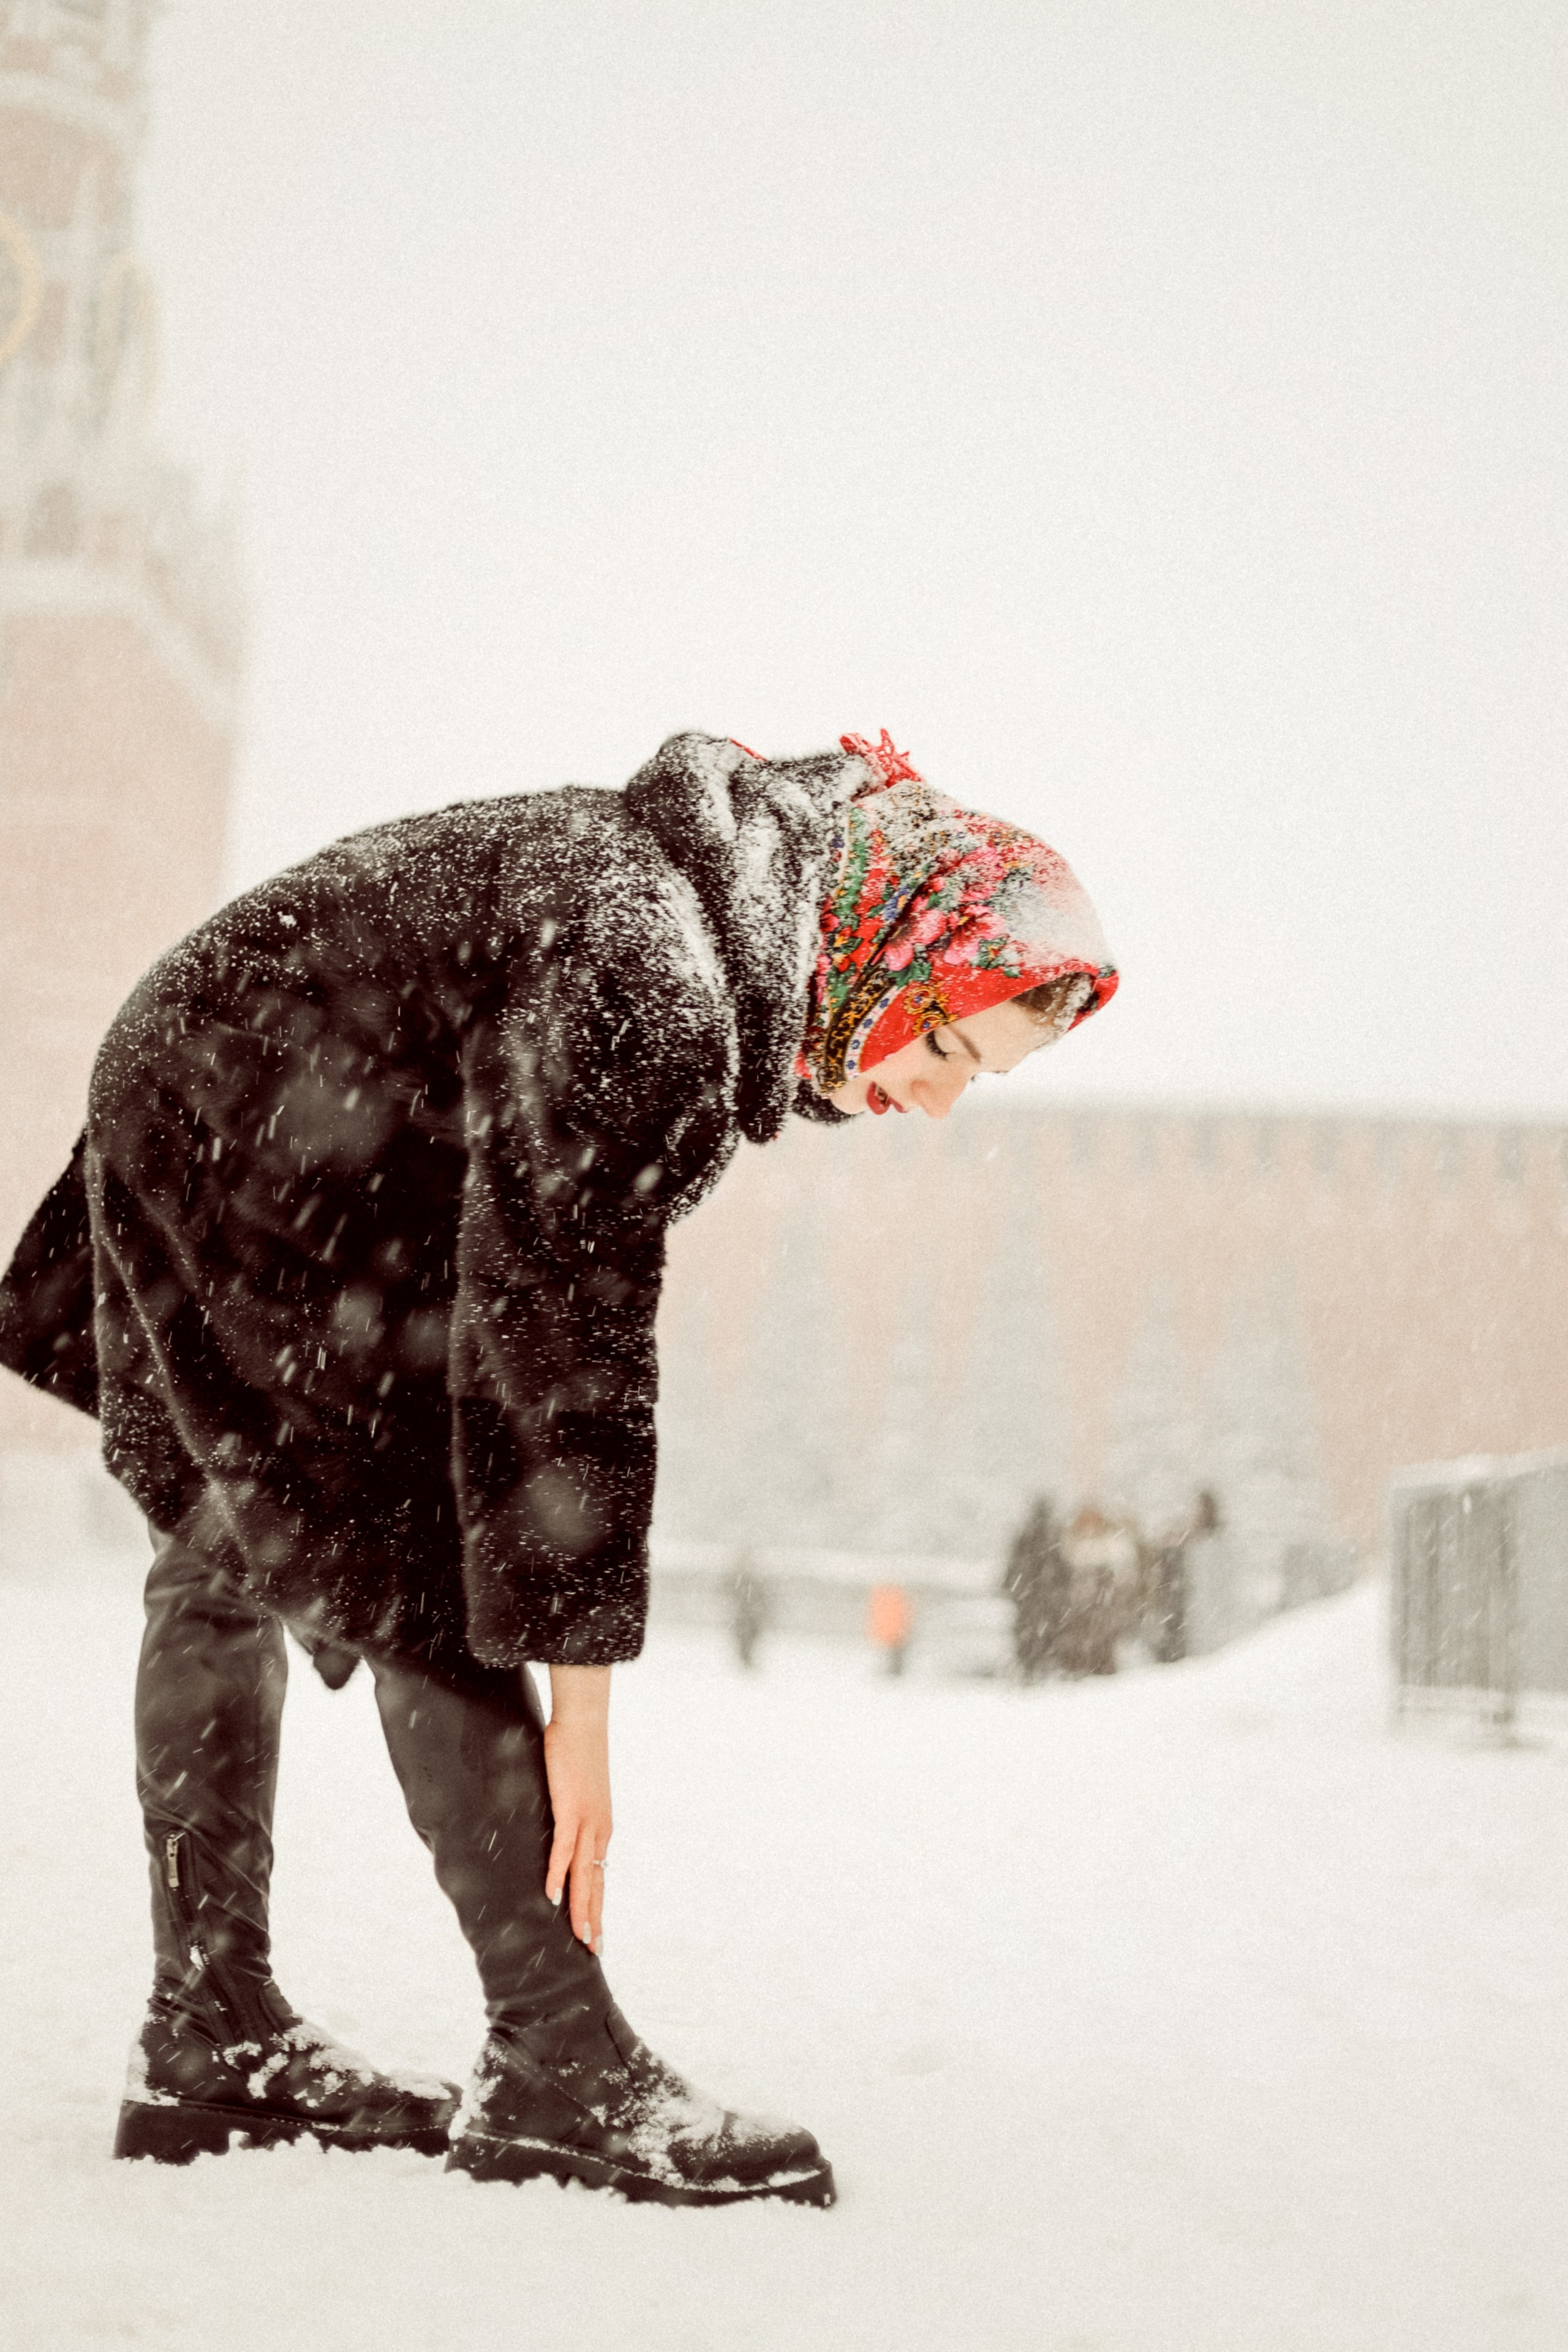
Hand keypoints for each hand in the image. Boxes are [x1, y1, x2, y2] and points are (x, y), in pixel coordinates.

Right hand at [541, 1663, 611, 1952]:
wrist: (582, 1723)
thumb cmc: (577, 1754)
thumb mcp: (576, 1792)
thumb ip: (569, 1815)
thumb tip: (561, 1827)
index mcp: (600, 1828)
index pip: (599, 1875)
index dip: (597, 1905)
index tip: (596, 1933)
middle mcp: (599, 1830)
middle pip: (596, 1882)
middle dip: (594, 1918)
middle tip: (594, 1951)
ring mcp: (587, 1822)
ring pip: (584, 1874)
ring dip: (581, 1907)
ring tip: (581, 1937)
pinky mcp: (571, 1811)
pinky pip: (563, 1850)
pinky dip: (557, 1874)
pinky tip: (551, 1896)